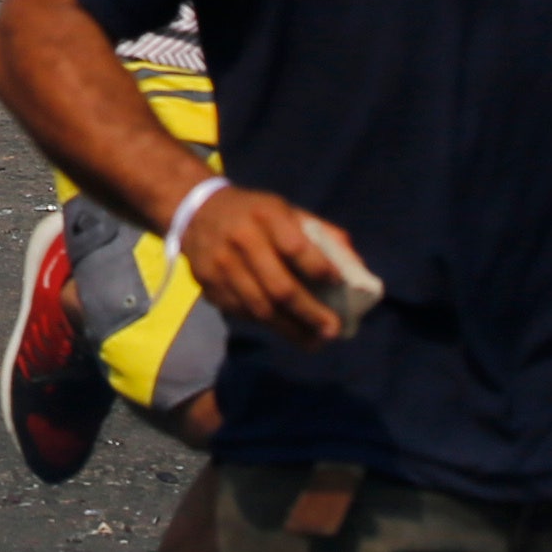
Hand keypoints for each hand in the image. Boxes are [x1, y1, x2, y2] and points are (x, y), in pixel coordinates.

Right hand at [173, 186, 361, 351]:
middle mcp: (241, 239)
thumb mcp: (287, 210)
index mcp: (265, 215)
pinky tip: (284, 328)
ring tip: (313, 340)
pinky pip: (241, 312)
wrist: (194, 211)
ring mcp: (221, 265)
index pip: (296, 246)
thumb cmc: (253, 213)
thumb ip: (322, 233)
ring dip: (290, 329)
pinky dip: (266, 324)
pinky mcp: (208, 284)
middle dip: (310, 313)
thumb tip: (356, 266)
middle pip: (280, 287)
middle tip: (332, 330)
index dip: (319, 268)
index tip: (337, 284)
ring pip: (260, 307)